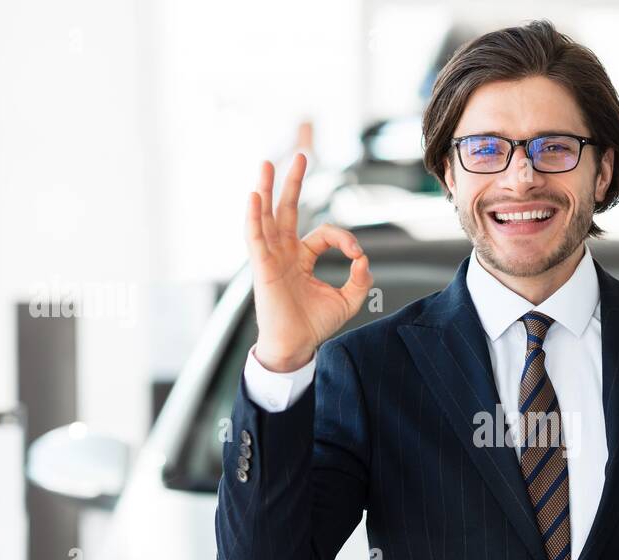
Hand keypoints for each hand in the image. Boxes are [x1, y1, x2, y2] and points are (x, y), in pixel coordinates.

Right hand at [246, 153, 372, 371]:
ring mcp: (271, 258)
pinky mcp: (261, 267)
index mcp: (302, 258)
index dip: (343, 238)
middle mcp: (284, 253)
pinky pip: (255, 237)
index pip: (323, 233)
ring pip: (267, 216)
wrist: (296, 346)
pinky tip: (254, 196)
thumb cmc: (315, 325)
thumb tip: (364, 259)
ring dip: (266, 189)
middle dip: (294, 183)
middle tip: (302, 155)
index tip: (357, 255)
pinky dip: (254, 216)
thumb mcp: (348, 301)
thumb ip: (360, 280)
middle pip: (287, 210)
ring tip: (266, 163)